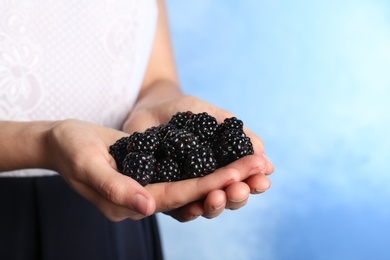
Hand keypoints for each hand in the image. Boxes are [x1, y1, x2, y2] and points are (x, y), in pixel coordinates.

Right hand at [44, 119, 271, 222]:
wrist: (63, 141)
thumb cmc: (70, 149)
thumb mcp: (88, 164)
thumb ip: (115, 187)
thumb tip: (148, 206)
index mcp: (133, 202)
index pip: (181, 195)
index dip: (214, 183)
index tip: (244, 171)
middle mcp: (147, 198)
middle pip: (195, 193)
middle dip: (230, 180)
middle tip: (262, 166)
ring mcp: (152, 185)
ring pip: (195, 184)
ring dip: (226, 174)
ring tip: (256, 162)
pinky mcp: (154, 171)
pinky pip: (186, 171)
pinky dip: (209, 164)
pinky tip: (230, 155)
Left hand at [123, 94, 273, 221]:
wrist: (151, 107)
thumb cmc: (186, 112)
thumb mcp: (214, 117)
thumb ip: (236, 133)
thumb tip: (262, 153)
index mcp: (224, 166)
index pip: (244, 181)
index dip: (255, 183)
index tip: (262, 180)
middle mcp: (208, 183)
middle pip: (229, 199)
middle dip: (237, 196)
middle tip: (239, 189)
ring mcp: (187, 191)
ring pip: (206, 208)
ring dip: (216, 206)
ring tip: (218, 196)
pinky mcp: (163, 195)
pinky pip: (177, 210)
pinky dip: (188, 211)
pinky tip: (195, 207)